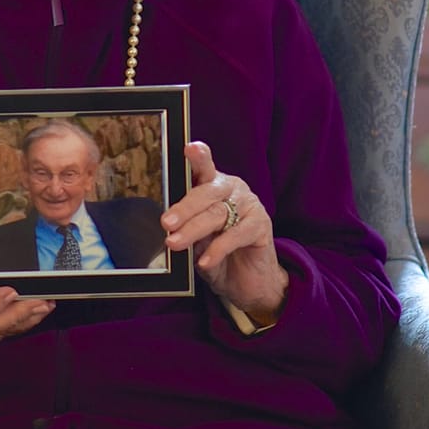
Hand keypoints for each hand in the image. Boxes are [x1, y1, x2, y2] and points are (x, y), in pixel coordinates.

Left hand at [162, 142, 287, 324]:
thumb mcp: (195, 237)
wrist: (245, 280)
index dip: (199, 158)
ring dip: (193, 229)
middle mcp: (232, 189)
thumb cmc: (215, 252)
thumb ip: (185, 225)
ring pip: (218, 213)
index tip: (189, 148)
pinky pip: (237, 235)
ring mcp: (249, 205)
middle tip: (166, 223)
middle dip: (184, 208)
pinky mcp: (262, 226)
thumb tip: (166, 225)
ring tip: (174, 243)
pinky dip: (218, 249)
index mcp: (213, 185)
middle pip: (207, 192)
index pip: (203, 168)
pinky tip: (204, 261)